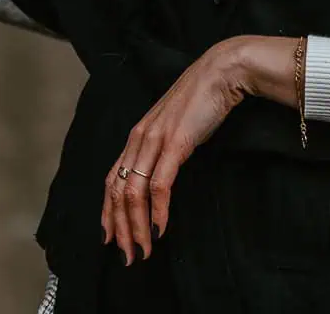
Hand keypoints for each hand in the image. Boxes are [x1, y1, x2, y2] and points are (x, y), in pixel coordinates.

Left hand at [102, 35, 300, 263]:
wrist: (221, 73)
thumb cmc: (201, 101)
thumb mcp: (174, 128)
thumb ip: (162, 149)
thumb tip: (160, 177)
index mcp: (136, 136)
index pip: (112, 180)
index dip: (108, 212)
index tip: (110, 238)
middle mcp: (139, 138)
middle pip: (118, 191)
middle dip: (120, 228)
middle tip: (127, 256)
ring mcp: (155, 140)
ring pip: (134, 192)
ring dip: (136, 226)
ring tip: (142, 250)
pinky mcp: (175, 143)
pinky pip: (160, 184)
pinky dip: (157, 210)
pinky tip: (160, 229)